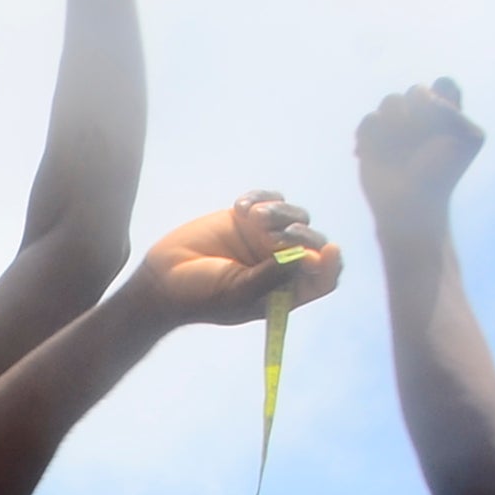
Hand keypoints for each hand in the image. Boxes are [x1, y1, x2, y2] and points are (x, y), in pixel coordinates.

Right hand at [133, 192, 340, 328]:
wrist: (164, 278)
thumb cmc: (200, 295)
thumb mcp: (237, 293)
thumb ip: (273, 276)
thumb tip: (310, 258)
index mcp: (285, 291)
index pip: (324, 278)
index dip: (331, 265)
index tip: (329, 250)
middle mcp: (282, 264)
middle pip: (312, 243)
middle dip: (300, 236)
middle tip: (276, 235)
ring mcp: (266, 238)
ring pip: (295, 215)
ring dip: (278, 212)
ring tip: (251, 218)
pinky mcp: (249, 218)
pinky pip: (271, 198)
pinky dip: (260, 198)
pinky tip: (239, 207)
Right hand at [354, 78, 485, 227]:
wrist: (410, 206)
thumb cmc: (441, 175)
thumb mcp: (467, 139)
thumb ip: (454, 111)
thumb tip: (424, 101)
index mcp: (445, 114)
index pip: (444, 84)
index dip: (442, 96)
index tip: (444, 121)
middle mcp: (420, 117)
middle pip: (416, 90)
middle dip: (417, 113)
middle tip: (420, 137)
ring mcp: (394, 127)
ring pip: (390, 100)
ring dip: (394, 123)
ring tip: (397, 149)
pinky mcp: (371, 138)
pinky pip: (369, 120)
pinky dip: (371, 137)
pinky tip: (375, 156)